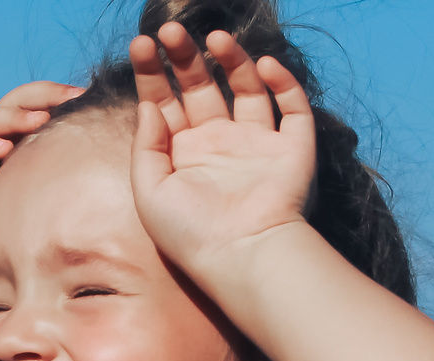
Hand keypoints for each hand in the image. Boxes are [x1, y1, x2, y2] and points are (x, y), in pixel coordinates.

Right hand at [0, 81, 83, 286]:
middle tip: (71, 97)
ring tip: (39, 121)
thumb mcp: (29, 212)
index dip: (61, 100)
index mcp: (8, 145)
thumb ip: (54, 191)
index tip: (93, 99)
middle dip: (44, 97)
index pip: (36, 109)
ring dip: (13, 117)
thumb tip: (106, 184)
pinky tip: (1, 149)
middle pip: (14, 102)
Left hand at [129, 25, 314, 280]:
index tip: (142, 45)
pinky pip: (292, 106)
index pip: (165, 102)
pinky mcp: (291, 148)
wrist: (242, 256)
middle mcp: (219, 144)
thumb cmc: (190, 234)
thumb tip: (148, 103)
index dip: (152, 73)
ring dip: (233, 59)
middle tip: (170, 31)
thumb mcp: (150, 191)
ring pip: (247, 87)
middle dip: (185, 57)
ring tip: (215, 38)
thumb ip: (146, 145)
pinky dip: (282, 82)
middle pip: (201, 87)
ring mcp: (256, 144)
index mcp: (184, 155)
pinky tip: (263, 65)